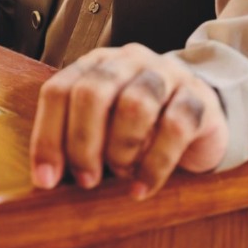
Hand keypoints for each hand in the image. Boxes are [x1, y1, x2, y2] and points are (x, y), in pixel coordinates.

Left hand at [29, 43, 228, 198]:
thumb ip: (75, 139)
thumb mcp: (103, 126)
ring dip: (120, 150)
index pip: (58, 92)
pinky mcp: (198, 98)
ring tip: (122, 174)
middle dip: (83, 144)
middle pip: (92, 93)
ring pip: (133, 106)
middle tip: (86, 180)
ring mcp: (166, 74)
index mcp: (94, 64)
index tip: (45, 179)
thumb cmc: (140, 126)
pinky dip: (154, 165)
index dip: (47, 137)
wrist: (202, 117)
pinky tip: (142, 186)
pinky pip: (174, 129)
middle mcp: (128, 61)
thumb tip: (47, 176)